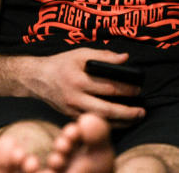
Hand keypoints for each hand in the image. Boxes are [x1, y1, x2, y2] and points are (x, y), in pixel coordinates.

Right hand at [21, 49, 143, 124]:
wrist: (37, 79)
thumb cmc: (60, 64)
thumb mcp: (80, 54)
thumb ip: (103, 56)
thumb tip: (125, 58)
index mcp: (78, 79)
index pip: (108, 87)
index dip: (127, 89)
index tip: (138, 88)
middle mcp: (75, 97)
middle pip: (107, 109)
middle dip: (128, 112)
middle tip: (142, 111)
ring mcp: (73, 110)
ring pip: (101, 121)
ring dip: (121, 122)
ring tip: (135, 118)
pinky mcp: (71, 117)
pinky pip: (93, 123)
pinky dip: (108, 124)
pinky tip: (120, 121)